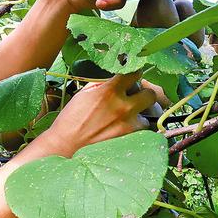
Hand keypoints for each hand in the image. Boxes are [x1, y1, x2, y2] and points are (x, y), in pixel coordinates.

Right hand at [40, 72, 155, 156]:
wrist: (66, 143)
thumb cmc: (72, 118)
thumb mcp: (84, 93)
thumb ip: (102, 83)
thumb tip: (115, 76)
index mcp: (109, 91)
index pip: (135, 73)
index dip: (135, 73)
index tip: (133, 76)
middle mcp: (123, 106)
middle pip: (150, 94)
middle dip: (144, 94)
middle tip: (136, 97)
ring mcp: (129, 124)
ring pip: (149, 115)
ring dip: (140, 114)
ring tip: (128, 117)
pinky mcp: (129, 138)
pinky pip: (143, 130)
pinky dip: (137, 128)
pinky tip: (126, 128)